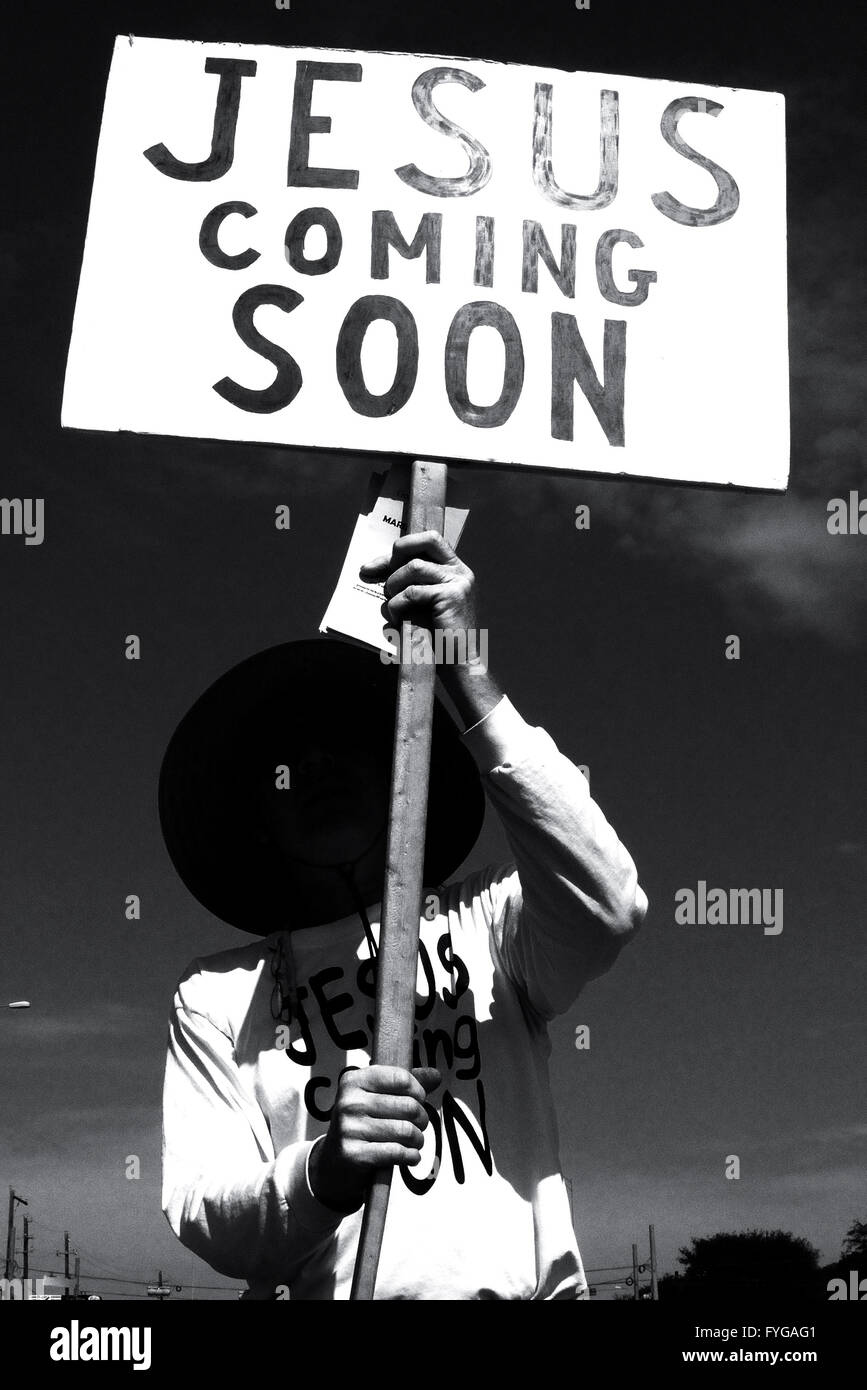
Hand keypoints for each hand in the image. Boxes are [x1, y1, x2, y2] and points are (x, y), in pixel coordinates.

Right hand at [308, 1065, 440, 1212]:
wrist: (333, 1161)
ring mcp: (349, 1128)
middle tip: (419, 1125)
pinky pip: (397, 1152)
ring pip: (405, 1130)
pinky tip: (411, 1156)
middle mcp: (349, 1102)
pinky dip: (411, 1156)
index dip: (418, 1090)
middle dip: (422, 1118)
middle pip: (408, 1106)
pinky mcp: (354, 1154)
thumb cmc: (361, 1124)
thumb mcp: (376, 1097)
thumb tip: (435, 1075)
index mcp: (354, 1080)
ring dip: (418, 1139)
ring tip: (415, 1141)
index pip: (401, 1078)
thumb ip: (406, 1084)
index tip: (418, 1100)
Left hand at [359, 530, 477, 636]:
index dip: (402, 547)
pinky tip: (397, 619)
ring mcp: (459, 582)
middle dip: (397, 554)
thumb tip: (372, 568)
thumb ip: (410, 583)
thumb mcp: (423, 603)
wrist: (459, 663)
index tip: (376, 565)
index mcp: (456, 570)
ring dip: (394, 585)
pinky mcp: (452, 596)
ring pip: (414, 567)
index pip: (429, 540)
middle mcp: (461, 571)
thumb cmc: (437, 636)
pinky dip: (397, 605)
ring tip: (392, 605)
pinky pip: (412, 591)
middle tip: (375, 573)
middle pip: (426, 540)